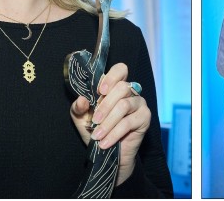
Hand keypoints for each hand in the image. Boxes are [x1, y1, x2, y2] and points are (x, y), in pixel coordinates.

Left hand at [70, 62, 150, 185]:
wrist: (108, 154)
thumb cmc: (96, 131)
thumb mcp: (81, 118)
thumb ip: (79, 107)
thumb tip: (82, 99)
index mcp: (116, 87)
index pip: (120, 70)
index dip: (112, 76)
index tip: (101, 90)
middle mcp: (131, 92)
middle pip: (122, 87)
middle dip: (105, 105)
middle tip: (95, 120)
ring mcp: (139, 104)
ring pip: (124, 105)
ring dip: (108, 122)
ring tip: (97, 135)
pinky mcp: (145, 118)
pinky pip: (128, 122)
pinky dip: (114, 133)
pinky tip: (104, 142)